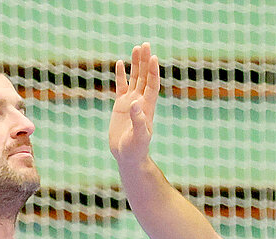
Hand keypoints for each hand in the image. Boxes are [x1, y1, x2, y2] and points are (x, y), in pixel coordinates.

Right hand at [109, 43, 159, 168]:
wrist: (128, 157)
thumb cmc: (135, 150)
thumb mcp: (138, 136)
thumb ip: (138, 120)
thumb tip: (136, 104)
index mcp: (148, 108)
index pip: (152, 85)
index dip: (153, 71)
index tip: (153, 57)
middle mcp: (141, 102)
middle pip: (144, 77)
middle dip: (145, 61)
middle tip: (145, 44)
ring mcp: (131, 102)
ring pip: (135, 79)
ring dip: (136, 64)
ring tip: (136, 47)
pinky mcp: (121, 106)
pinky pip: (122, 87)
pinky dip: (122, 75)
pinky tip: (121, 63)